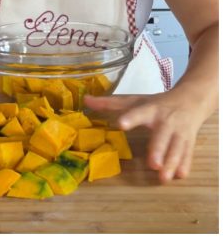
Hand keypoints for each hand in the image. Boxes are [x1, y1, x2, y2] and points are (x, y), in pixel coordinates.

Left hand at [85, 91, 213, 182]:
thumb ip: (110, 103)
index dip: (130, 118)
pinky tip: (181, 176)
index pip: (139, 112)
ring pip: (177, 147)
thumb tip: (85, 99)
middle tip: (153, 165)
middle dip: (158, 150)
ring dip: (172, 162)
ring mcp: (180, 131)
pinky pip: (188, 153)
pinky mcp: (190, 140)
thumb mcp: (135, 100)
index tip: (120, 124)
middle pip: (162, 135)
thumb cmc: (157, 103)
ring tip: (164, 177)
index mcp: (150, 110)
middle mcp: (166, 121)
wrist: (191, 100)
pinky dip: (185, 164)